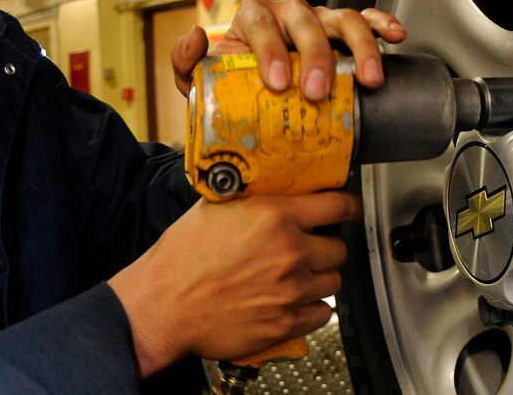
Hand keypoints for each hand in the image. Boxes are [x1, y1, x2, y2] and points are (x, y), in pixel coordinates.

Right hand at [108, 191, 361, 377]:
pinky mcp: (286, 323)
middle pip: (339, 247)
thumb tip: (269, 188)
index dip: (347, 205)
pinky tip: (294, 300)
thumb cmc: (181, 257)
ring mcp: (291, 291)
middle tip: (308, 247)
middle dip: (325, 245)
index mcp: (275, 217)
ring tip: (297, 275)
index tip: (348, 208)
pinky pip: (323, 314)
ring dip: (319, 277)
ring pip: (334, 281)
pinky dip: (313, 307)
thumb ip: (251, 198)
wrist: (164, 305)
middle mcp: (290, 253)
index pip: (337, 205)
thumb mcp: (215, 208)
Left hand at [170, 0, 405, 99]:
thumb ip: (186, 61)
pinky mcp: (342, 33)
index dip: (270, 49)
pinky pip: (365, 21)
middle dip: (314, 55)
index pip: (260, 23)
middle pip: (305, 20)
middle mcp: (287, 13)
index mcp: (252, 18)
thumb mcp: (199, 79)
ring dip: (358, 46)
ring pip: (342, 18)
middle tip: (316, 90)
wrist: (254, 99)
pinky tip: (393, 36)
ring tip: (368, 76)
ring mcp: (318, 21)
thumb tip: (195, 38)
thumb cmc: (232, 85)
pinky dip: (381, 23)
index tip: (278, 83)